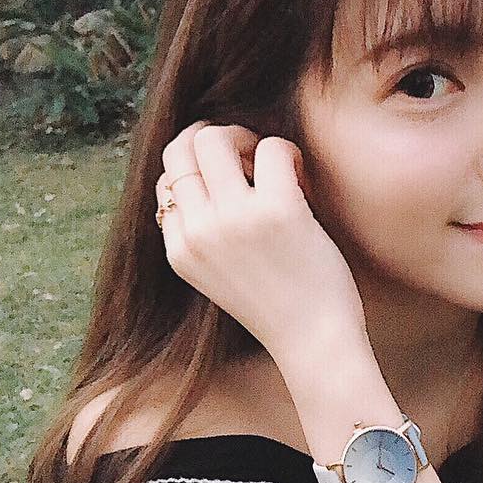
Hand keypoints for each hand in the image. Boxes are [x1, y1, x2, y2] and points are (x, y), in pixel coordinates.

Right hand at [156, 121, 366, 365]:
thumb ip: (204, 235)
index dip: (200, 170)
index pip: (167, 182)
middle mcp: (199, 232)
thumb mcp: (218, 277)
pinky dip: (287, 151)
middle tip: (251, 160)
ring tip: (274, 166)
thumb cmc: (280, 309)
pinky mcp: (278, 210)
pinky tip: (300, 177)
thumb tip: (203, 174)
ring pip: (215, 138)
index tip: (234, 183)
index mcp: (181, 251)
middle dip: (216, 141)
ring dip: (248, 139)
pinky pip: (271, 148)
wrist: (315, 343)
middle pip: (181, 149)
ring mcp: (235, 219)